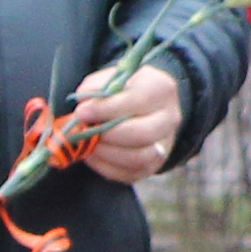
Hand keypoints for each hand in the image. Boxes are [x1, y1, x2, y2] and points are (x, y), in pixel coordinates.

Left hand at [53, 64, 183, 181]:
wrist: (146, 106)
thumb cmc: (126, 90)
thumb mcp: (114, 77)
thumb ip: (97, 87)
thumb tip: (83, 105)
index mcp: (161, 89)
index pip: (137, 101)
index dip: (106, 109)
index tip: (82, 112)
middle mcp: (169, 118)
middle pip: (142, 134)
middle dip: (107, 135)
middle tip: (84, 131)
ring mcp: (164, 144)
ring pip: (138, 158)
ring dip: (106, 153)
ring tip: (87, 144)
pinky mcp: (153, 165)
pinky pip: (131, 174)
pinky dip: (106, 167)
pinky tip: (92, 155)